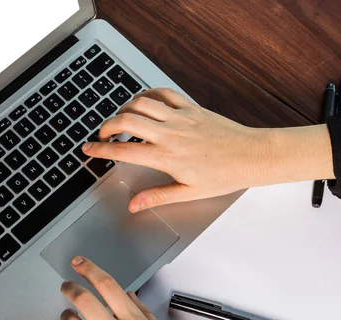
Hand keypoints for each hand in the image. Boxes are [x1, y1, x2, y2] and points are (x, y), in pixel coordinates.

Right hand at [82, 88, 333, 212]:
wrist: (252, 155)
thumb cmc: (224, 175)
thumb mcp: (189, 193)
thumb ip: (157, 197)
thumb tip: (133, 205)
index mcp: (167, 157)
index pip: (124, 152)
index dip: (100, 151)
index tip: (88, 150)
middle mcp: (170, 134)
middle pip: (126, 120)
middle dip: (106, 126)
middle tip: (102, 135)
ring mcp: (180, 117)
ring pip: (141, 103)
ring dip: (124, 109)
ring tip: (121, 121)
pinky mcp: (191, 107)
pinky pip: (163, 93)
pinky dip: (147, 95)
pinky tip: (143, 103)